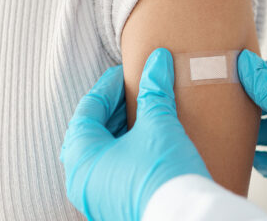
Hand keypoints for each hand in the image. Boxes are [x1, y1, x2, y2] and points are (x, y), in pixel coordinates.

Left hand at [60, 48, 209, 220]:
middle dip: (115, 107)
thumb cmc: (165, 175)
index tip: (128, 72)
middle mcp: (81, 179)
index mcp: (81, 156)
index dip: (109, 85)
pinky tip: (147, 142)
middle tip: (137, 90)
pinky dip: (125, 151)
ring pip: (101, 152)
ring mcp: (95, 197)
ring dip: (120, 130)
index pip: (88, 108)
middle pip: (91, 130)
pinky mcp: (113, 206)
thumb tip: (158, 60)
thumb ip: (154, 91)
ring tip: (144, 114)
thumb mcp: (159, 125)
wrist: (185, 219)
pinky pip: (112, 171)